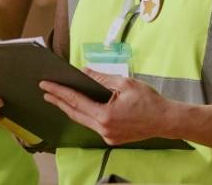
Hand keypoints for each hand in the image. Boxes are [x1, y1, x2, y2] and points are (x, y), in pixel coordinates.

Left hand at [40, 68, 172, 145]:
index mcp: (105, 115)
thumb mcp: (124, 83)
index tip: (46, 85)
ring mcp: (107, 136)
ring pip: (83, 121)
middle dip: (59, 101)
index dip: (59, 92)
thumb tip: (83, 72)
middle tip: (45, 91)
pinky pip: (93, 125)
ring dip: (70, 109)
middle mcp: (103, 129)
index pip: (75, 101)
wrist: (166, 120)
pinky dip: (84, 115)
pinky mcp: (112, 139)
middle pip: (75, 113)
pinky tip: (79, 107)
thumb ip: (101, 78)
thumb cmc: (148, 100)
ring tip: (57, 98)